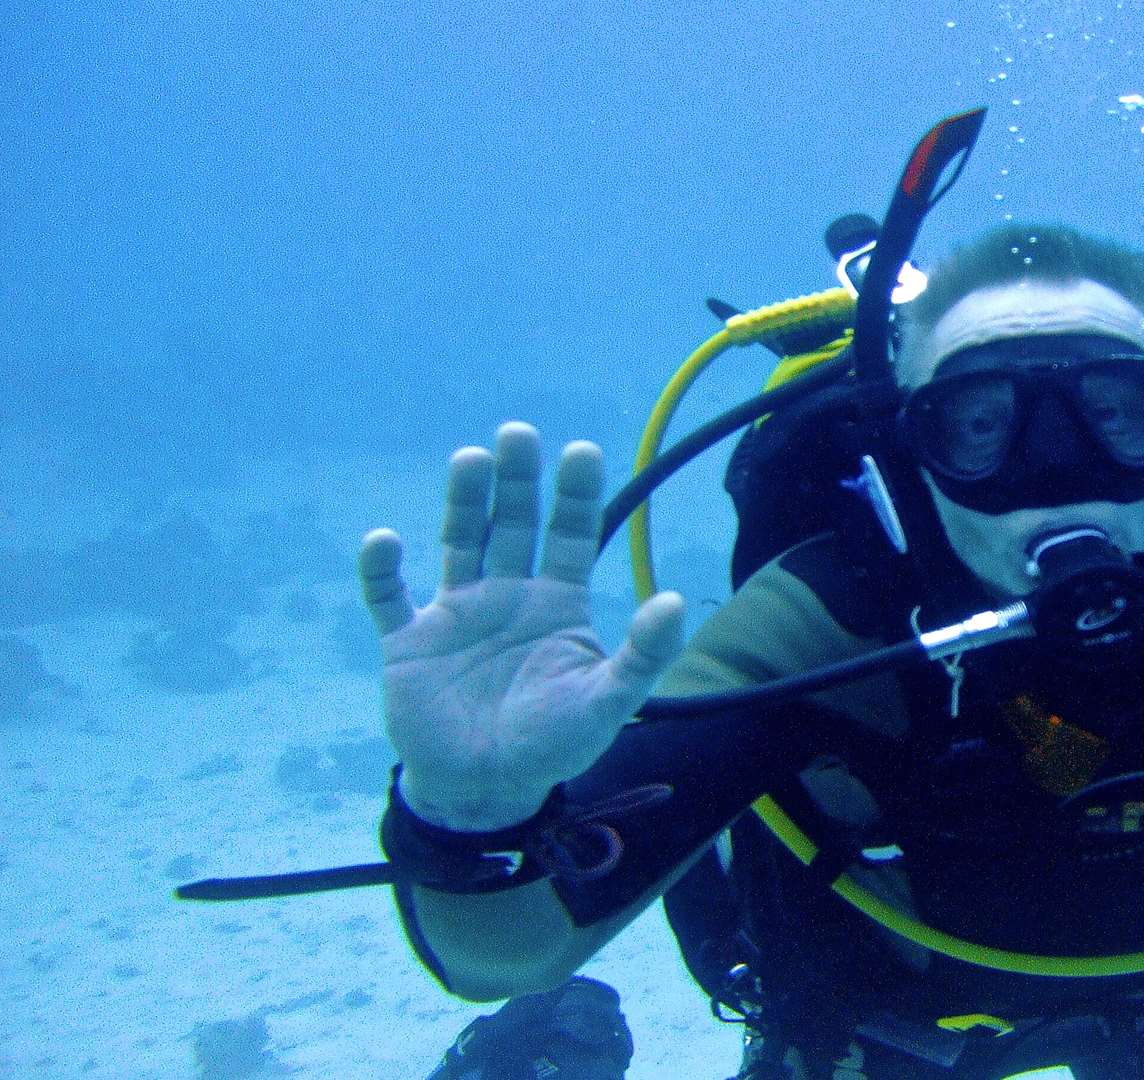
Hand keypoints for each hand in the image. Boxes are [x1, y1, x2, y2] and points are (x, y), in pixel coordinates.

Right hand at [359, 422, 684, 830]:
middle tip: (519, 434)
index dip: (576, 494)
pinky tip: (385, 541)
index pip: (572, 535)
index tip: (581, 450)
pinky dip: (382, 571)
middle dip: (517, 481)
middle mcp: (508, 596)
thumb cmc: (552, 745)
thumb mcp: (608, 703)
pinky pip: (389, 598)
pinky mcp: (409, 642)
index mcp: (557, 603)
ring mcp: (456, 615)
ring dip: (462, 502)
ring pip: (459, 543)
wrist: (486, 790)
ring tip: (470, 459)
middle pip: (513, 524)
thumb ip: (642, 655)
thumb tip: (677, 602)